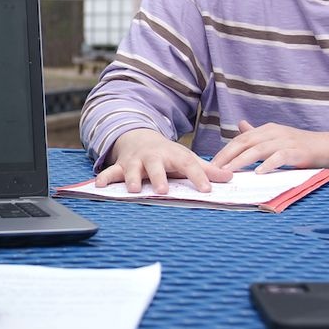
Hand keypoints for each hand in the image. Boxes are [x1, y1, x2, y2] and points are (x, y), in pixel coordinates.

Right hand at [93, 128, 233, 194]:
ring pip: (133, 169)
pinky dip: (105, 178)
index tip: (207, 189)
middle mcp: (153, 157)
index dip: (198, 176)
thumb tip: (230, 177)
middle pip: (156, 166)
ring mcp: (136, 161)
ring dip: (133, 178)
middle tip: (163, 190)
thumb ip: (206, 170)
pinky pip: (111, 172)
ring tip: (134, 190)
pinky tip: (99, 186)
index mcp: (173, 155)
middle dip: (159, 177)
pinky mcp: (121, 166)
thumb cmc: (166, 154)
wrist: (139, 137)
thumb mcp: (186, 158)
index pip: (188, 164)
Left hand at [209, 120, 328, 172]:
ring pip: (259, 149)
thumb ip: (258, 134)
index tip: (211, 164)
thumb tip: (240, 126)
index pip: (241, 139)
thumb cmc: (301, 146)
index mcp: (267, 130)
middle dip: (227, 156)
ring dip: (241, 161)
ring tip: (228, 171)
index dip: (225, 151)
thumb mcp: (277, 138)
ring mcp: (286, 140)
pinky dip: (268, 164)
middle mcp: (274, 132)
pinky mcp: (297, 151)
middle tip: (214, 169)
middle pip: (245, 142)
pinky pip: (280, 157)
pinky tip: (258, 172)